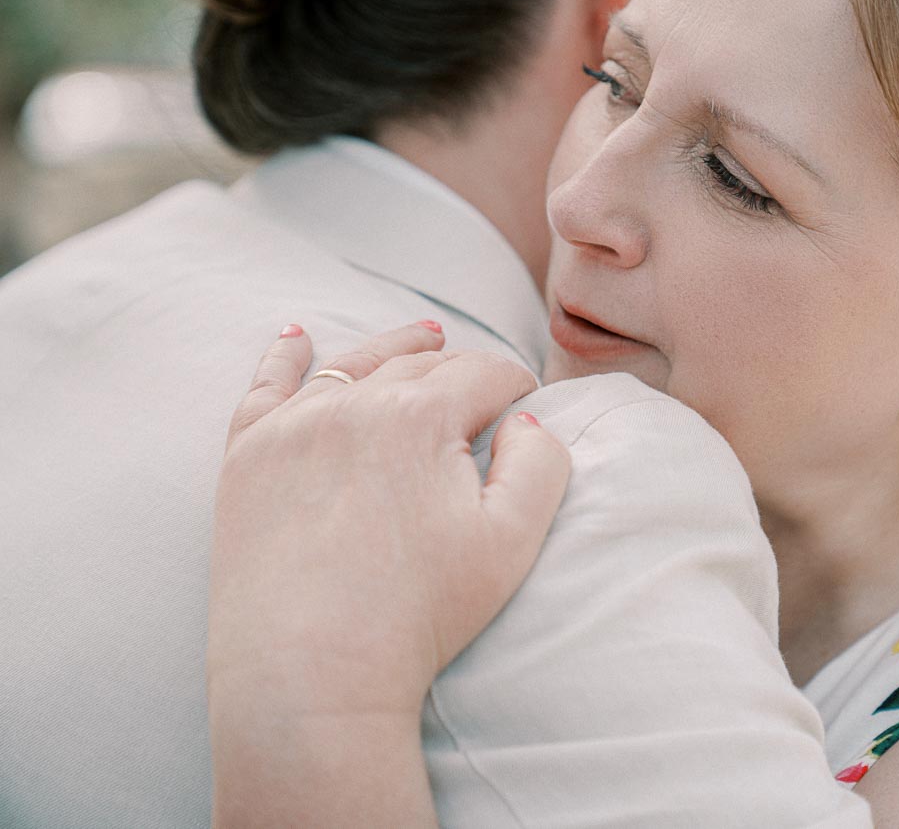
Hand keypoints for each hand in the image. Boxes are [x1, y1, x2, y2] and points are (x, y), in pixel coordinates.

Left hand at [207, 322, 569, 826]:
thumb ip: (540, 463)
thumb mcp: (512, 542)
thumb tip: (525, 419)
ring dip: (396, 345)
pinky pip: (265, 386)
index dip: (517, 386)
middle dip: (463, 369)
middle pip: (423, 364)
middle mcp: (353, 404)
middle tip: (485, 390)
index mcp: (423, 417)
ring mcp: (292, 427)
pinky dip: (283, 354)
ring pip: (355, 363)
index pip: (485, 374)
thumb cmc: (419, 614)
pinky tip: (297, 334)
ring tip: (425, 334)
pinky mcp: (247, 458)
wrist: (308, 675)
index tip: (528, 406)